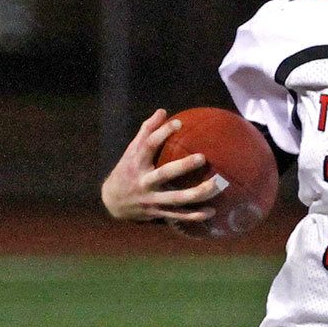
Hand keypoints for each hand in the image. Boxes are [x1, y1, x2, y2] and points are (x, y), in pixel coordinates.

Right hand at [100, 109, 225, 226]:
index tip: (178, 123)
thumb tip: (163, 111)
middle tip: (202, 157)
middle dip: (183, 166)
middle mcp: (144, 182)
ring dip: (196, 194)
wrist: (112, 203)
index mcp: (137, 163)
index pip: (148, 145)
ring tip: (215, 186)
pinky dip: (194, 215)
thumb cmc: (127, 171)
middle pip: (164, 174)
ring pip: (176, 198)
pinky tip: (211, 212)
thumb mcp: (131, 151)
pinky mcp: (158, 213)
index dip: (162, 133)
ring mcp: (151, 199)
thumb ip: (146, 131)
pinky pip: (178, 215)